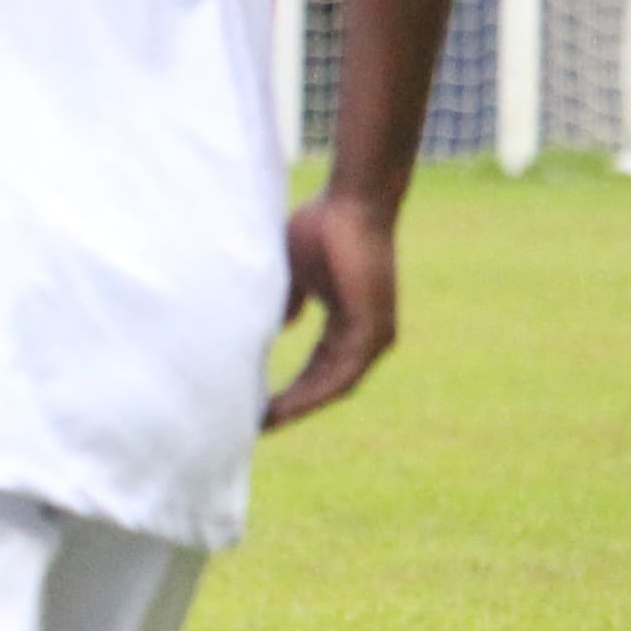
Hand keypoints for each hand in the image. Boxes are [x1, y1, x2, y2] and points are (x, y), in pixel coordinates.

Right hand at [265, 192, 397, 429]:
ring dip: (300, 406)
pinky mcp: (374, 330)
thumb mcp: (295, 272)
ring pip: (334, 385)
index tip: (257, 406)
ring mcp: (374, 334)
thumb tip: (278, 324)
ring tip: (265, 423)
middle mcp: (366, 334)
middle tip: (256, 427)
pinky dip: (313, 393)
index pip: (317, 367)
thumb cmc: (323, 226)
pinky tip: (285, 405)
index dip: (288, 389)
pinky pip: (342, 374)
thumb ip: (288, 301)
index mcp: (348, 321)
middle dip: (291, 406)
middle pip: (325, 383)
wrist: (352, 203)